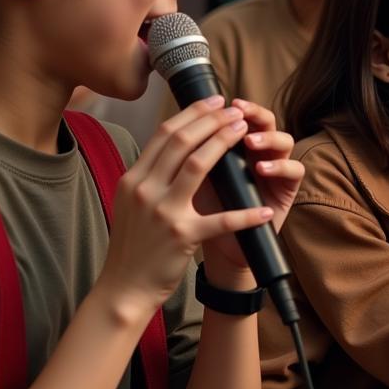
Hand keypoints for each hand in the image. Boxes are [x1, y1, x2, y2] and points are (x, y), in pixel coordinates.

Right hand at [101, 97, 276, 311]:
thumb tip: (175, 146)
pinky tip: (264, 209)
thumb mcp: (131, 203)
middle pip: (182, 141)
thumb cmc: (133, 246)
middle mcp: (145, 189)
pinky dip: (246, 214)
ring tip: (245, 131)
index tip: (213, 101)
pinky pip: (221, 220)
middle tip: (235, 110)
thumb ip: (149, 176)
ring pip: (198, 165)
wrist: (124, 287)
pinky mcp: (182, 237)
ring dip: (225, 143)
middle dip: (212, 120)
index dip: (192, 113)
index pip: (164, 134)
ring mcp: (162, 212)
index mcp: (134, 178)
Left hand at [197, 98, 303, 284]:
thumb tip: (173, 126)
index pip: (238, 114)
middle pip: (266, 120)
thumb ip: (190, 156)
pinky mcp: (288, 190)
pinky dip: (280, 166)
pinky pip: (294, 170)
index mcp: (237, 144)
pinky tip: (262, 169)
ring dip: (268, 137)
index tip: (214, 100)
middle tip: (239, 111)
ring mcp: (277, 169)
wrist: (220, 250)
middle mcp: (261, 152)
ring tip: (249, 140)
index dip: (231, 107)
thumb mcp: (191, 181)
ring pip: (285, 140)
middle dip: (253, 112)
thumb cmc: (202, 214)